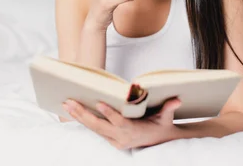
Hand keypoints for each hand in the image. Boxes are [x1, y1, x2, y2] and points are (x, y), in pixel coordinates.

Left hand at [63, 98, 181, 148]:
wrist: (159, 142)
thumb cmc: (161, 126)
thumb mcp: (166, 119)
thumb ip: (168, 109)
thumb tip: (176, 99)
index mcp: (133, 131)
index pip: (119, 122)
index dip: (109, 113)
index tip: (99, 103)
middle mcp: (121, 137)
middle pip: (99, 126)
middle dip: (83, 114)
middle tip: (70, 102)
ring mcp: (114, 140)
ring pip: (93, 128)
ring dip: (78, 116)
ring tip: (66, 104)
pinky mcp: (109, 140)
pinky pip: (94, 130)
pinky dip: (82, 121)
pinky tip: (72, 111)